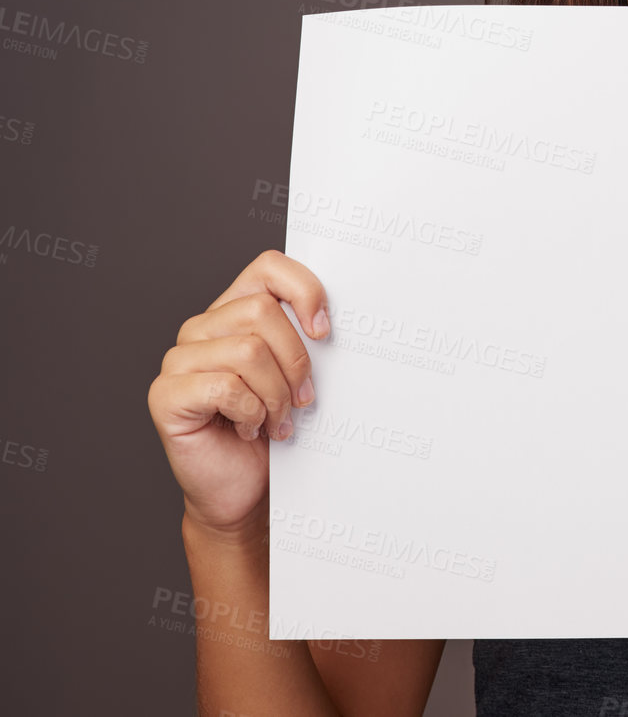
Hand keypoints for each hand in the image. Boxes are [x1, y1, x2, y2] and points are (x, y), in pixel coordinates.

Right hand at [146, 249, 329, 536]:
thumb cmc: (274, 430)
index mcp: (234, 312)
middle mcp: (201, 328)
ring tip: (277, 420)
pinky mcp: (165, 394)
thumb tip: (333, 320)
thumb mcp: (299, 376)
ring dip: (276, 394)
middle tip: (303, 399)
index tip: (325, 332)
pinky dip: (251, 412)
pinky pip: (224, 386)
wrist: (245, 489)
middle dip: (296, 361)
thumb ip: (305, 339)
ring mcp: (178, 360)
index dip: (303, 290)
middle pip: (262, 312)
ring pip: (247, 350)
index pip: (268, 267)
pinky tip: (250, 429)